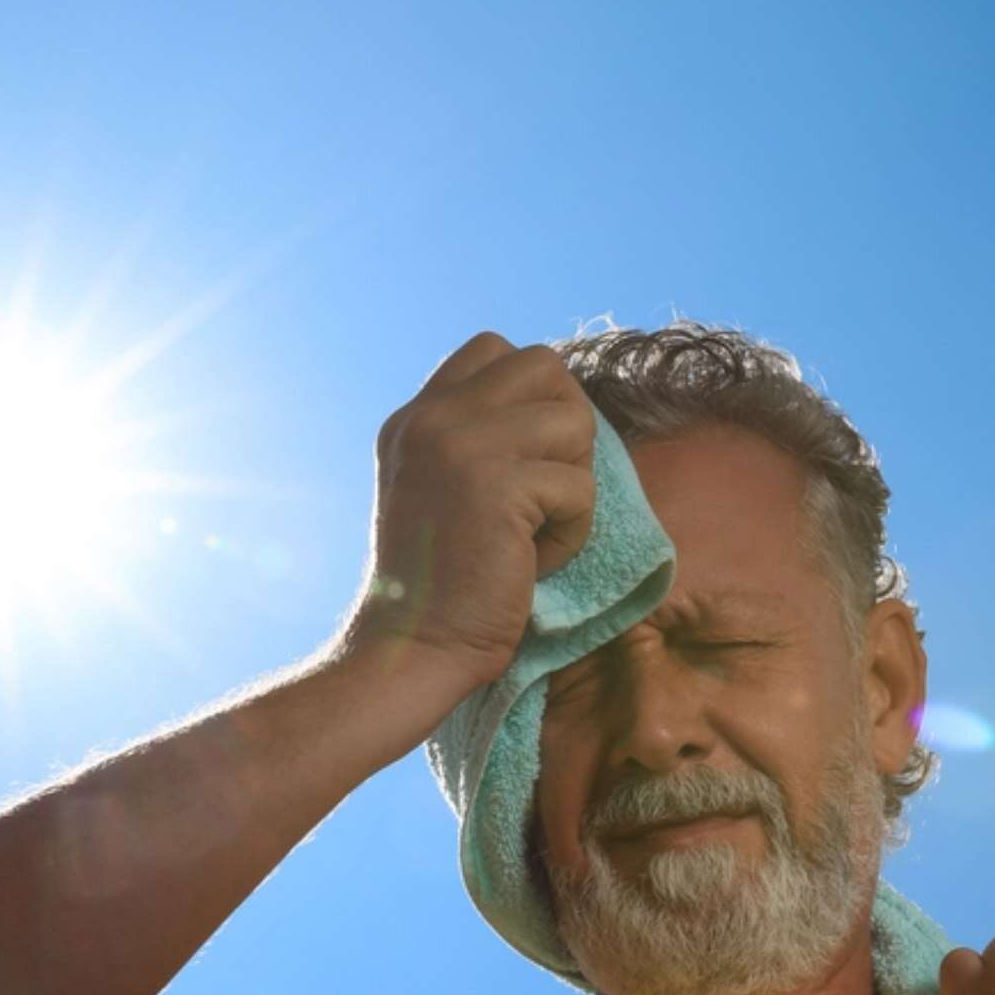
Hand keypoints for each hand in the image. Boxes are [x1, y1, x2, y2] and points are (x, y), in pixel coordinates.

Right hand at [345, 332, 596, 702]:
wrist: (414, 644)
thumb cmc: (442, 582)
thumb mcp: (440, 485)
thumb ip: (476, 438)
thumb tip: (560, 406)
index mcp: (416, 417)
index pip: (493, 349)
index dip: (532, 395)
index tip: (526, 458)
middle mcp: (433, 417)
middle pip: (544, 366)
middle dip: (566, 423)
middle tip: (546, 487)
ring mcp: (462, 444)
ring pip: (574, 422)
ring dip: (573, 485)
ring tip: (535, 531)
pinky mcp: (498, 484)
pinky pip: (580, 487)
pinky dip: (571, 534)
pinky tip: (530, 562)